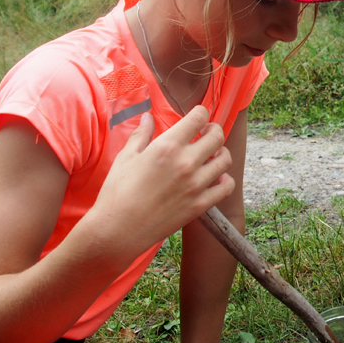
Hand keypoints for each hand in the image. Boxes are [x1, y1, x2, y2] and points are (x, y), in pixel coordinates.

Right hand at [88, 106, 234, 257]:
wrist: (117, 230)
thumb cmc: (117, 191)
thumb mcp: (126, 157)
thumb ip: (141, 134)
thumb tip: (147, 116)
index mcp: (167, 146)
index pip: (198, 117)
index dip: (200, 113)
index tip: (198, 117)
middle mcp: (185, 163)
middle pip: (217, 136)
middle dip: (213, 130)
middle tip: (206, 134)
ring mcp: (195, 185)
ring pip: (225, 160)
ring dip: (221, 153)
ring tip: (212, 155)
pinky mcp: (199, 205)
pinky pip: (226, 188)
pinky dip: (226, 180)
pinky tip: (216, 178)